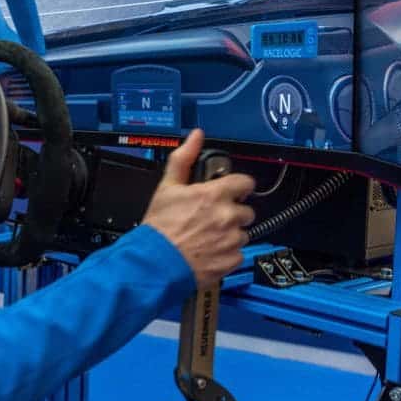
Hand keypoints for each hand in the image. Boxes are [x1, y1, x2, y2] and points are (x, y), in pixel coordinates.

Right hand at [142, 130, 255, 289]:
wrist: (155, 263)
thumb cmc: (159, 227)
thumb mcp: (166, 187)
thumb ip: (184, 159)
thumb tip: (196, 136)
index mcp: (215, 195)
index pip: (246, 183)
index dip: (238, 187)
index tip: (231, 192)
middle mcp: (228, 216)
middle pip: (246, 211)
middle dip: (232, 213)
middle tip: (211, 218)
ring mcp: (232, 240)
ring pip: (242, 233)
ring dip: (229, 235)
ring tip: (207, 238)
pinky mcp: (232, 260)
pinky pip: (237, 254)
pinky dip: (226, 254)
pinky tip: (208, 253)